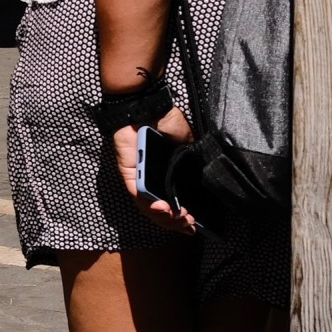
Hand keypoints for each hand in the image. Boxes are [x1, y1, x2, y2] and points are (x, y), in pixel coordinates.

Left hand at [111, 105, 199, 236]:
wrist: (147, 106)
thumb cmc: (165, 121)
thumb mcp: (186, 143)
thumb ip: (191, 161)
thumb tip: (203, 176)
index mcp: (165, 175)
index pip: (172, 202)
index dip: (182, 218)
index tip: (194, 226)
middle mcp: (151, 181)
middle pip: (160, 211)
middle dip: (176, 222)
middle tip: (189, 223)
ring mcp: (139, 180)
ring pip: (149, 208)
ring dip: (165, 217)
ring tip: (179, 218)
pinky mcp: (128, 175)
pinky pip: (138, 195)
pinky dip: (150, 204)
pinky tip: (164, 208)